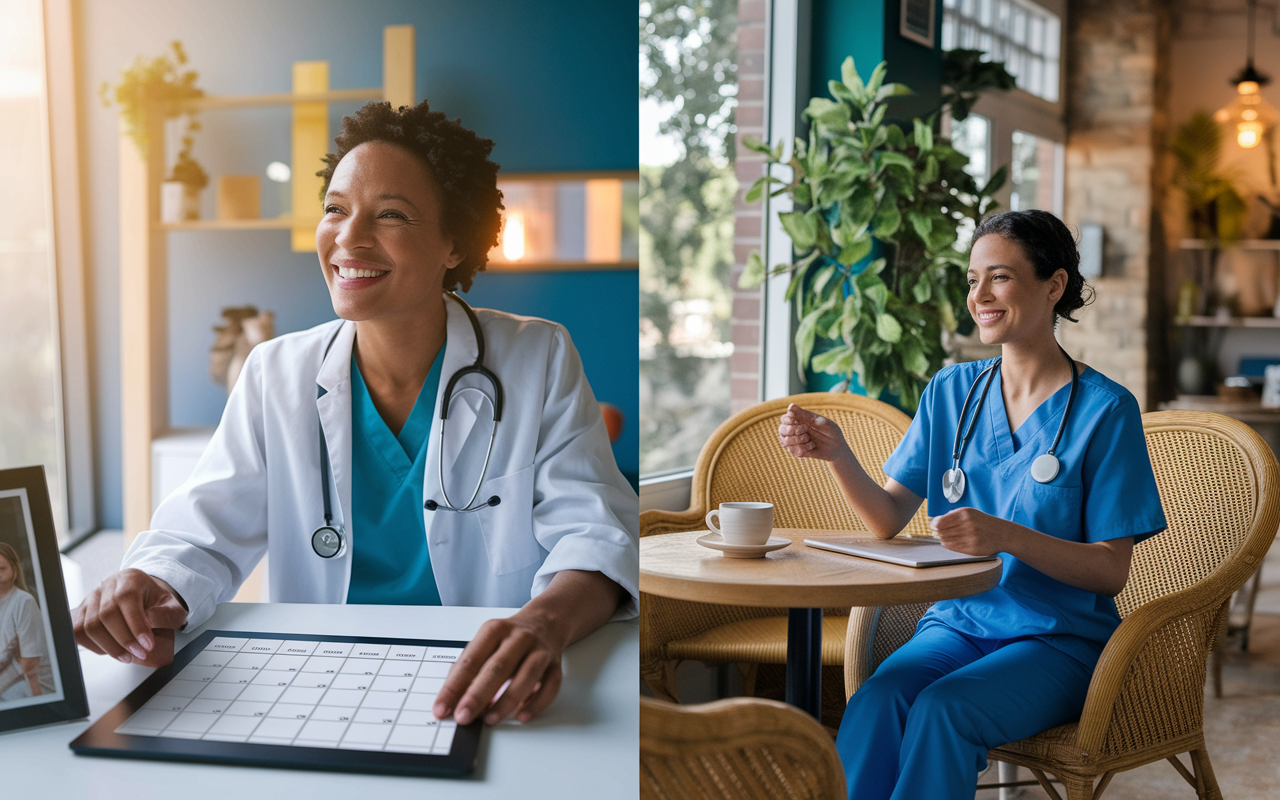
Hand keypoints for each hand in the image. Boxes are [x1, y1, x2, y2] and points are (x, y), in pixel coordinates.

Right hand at [73, 569, 188, 667]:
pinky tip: (111, 650)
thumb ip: (167, 613)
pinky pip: (78, 631)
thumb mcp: (173, 605)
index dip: (136, 625)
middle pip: (105, 614)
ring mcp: (91, 598)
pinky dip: (93, 645)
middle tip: (140, 654)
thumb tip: (150, 621)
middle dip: (124, 639)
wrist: (144, 594)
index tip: (147, 644)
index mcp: (131, 579)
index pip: (126, 599)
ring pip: (89, 625)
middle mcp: (107, 585)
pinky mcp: (81, 611)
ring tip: (128, 656)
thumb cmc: (157, 601)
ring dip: (109, 646)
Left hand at [433, 611, 565, 725]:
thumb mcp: (486, 643)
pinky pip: (550, 686)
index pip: (470, 660)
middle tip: (463, 716)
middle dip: (477, 695)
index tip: (442, 708)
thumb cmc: (510, 638)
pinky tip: (522, 715)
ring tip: (490, 719)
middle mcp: (518, 637)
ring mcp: (540, 650)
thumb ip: (471, 670)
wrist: (546, 621)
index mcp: (494, 630)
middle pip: (498, 667)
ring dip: (507, 701)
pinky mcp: (556, 664)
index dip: (454, 686)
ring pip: (527, 675)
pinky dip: (536, 703)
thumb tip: (453, 701)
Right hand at [777, 404, 850, 462]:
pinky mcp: (798, 451)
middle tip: (806, 430)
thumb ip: (805, 415)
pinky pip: (793, 450)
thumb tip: (790, 406)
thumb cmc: (830, 431)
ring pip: (785, 441)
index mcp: (799, 420)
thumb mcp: (820, 421)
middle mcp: (794, 430)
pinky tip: (811, 446)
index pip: (784, 418)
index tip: (798, 422)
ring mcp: (795, 442)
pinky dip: (803, 448)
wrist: (837, 448)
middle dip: (793, 430)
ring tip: (809, 439)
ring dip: (798, 440)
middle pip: (781, 429)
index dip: (788, 420)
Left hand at [930, 507, 1010, 556]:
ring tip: (945, 537)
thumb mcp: (971, 513)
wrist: (1003, 534)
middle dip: (938, 532)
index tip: (933, 526)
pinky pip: (953, 547)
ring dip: (943, 539)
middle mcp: (968, 524)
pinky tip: (951, 542)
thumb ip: (954, 515)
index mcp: (966, 513)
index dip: (934, 524)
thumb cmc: (984, 522)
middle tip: (938, 532)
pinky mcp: (973, 548)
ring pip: (946, 540)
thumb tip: (936, 521)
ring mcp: (971, 537)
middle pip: (942, 531)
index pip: (941, 521)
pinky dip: (949, 545)